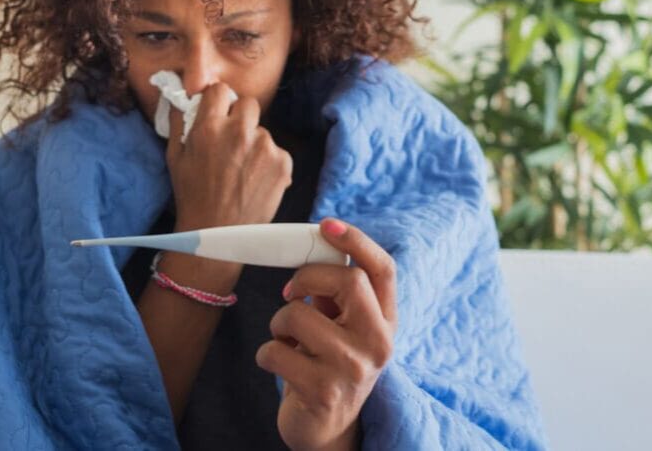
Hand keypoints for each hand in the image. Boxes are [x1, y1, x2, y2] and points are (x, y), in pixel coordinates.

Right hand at [165, 83, 292, 232]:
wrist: (218, 234)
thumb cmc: (192, 195)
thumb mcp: (175, 157)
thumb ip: (178, 121)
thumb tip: (178, 96)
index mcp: (209, 127)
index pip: (219, 90)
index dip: (219, 100)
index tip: (218, 112)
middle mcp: (239, 132)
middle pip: (248, 103)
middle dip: (241, 117)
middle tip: (233, 140)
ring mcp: (264, 147)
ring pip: (263, 131)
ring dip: (254, 143)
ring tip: (241, 170)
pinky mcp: (283, 163)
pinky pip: (277, 151)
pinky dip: (269, 163)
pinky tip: (255, 180)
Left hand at [255, 218, 397, 450]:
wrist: (326, 427)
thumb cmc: (327, 363)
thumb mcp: (340, 325)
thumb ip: (335, 290)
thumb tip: (315, 245)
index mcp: (386, 320)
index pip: (383, 269)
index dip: (357, 241)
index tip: (327, 224)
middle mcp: (378, 343)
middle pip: (349, 281)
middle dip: (306, 277)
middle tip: (289, 293)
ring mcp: (354, 369)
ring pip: (300, 315)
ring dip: (278, 322)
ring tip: (285, 338)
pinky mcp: (324, 392)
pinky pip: (276, 351)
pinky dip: (266, 353)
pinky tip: (278, 364)